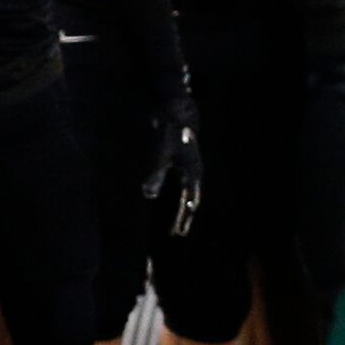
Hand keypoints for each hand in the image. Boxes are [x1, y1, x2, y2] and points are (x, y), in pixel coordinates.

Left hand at [144, 95, 205, 237]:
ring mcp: (191, 168)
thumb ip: (156, 175)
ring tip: (177, 222)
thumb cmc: (170, 132)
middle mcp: (195, 172)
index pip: (191, 201)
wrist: (177, 111)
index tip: (178, 232)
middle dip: (185, 217)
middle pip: (192, 200)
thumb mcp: (161, 154)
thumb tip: (149, 195)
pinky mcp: (184, 163)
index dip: (184, 217)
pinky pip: (184, 186)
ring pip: (189, 194)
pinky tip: (174, 200)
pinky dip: (180, 198)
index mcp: (193, 172)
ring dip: (183, 208)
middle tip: (178, 233)